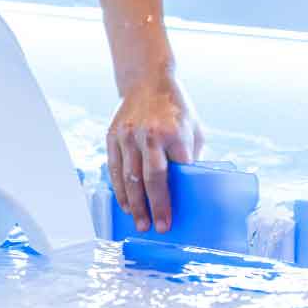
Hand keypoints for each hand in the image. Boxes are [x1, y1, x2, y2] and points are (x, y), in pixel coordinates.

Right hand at [105, 74, 204, 231]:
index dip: (174, 198)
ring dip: (135, 205)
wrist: (147, 80)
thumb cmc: (176, 108)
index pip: (177, 172)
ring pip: (129, 178)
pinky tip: (126, 205)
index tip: (173, 218)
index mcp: (174, 132)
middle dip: (155, 207)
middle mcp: (149, 134)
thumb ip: (191, 156)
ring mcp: (128, 135)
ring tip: (140, 223)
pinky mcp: (113, 136)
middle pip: (151, 179)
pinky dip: (120, 190)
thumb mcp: (194, 128)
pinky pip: (114, 169)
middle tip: (158, 228)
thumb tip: (191, 187)